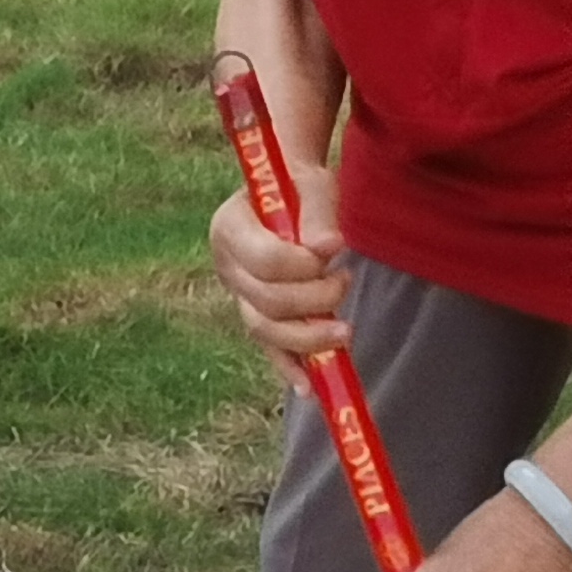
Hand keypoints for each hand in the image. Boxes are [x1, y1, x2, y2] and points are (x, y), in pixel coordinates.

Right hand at [207, 183, 351, 361]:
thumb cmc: (298, 185)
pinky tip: (309, 387)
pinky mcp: (256, 315)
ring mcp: (238, 295)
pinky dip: (288, 367)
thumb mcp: (312, 183)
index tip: (334, 251)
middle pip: (266, 301)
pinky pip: (269, 348)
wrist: (287, 193)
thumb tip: (327, 247)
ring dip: (309, 336)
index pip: (265, 261)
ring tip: (344, 329)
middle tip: (344, 279)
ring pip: (265, 330)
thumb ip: (318, 212)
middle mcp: (227, 266)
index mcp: (230, 227)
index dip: (303, 266)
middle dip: (314, 301)